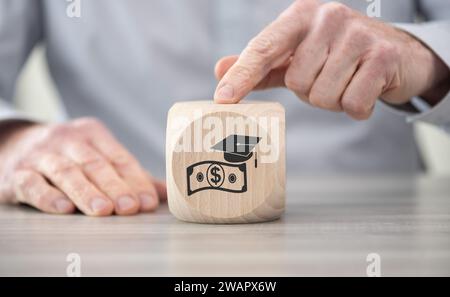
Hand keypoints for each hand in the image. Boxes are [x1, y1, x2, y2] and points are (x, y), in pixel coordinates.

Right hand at [0, 118, 165, 215]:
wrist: (16, 144)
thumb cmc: (69, 156)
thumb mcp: (99, 156)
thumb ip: (130, 175)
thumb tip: (165, 194)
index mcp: (93, 134)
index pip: (119, 158)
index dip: (135, 180)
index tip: (148, 202)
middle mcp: (68, 140)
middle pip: (95, 164)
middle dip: (115, 187)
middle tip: (130, 208)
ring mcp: (42, 155)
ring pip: (66, 172)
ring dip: (86, 192)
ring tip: (103, 210)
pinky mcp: (18, 173)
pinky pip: (32, 183)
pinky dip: (48, 196)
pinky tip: (64, 209)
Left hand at [214, 0, 449, 119]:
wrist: (395, 52)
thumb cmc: (335, 56)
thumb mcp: (295, 55)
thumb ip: (260, 65)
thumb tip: (219, 70)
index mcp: (300, 16)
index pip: (264, 49)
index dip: (242, 75)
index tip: (223, 99)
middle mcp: (328, 18)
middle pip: (297, 83)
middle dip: (311, 92)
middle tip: (328, 77)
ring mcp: (358, 35)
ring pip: (324, 96)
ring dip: (334, 100)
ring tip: (347, 80)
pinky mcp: (383, 56)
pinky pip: (353, 104)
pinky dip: (357, 107)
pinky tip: (365, 88)